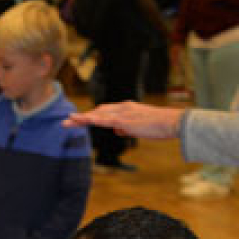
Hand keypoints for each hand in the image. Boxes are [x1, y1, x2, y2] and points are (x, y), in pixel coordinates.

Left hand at [65, 102, 184, 139]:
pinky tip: (82, 120)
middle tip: (66, 121)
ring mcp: (123, 113)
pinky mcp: (124, 121)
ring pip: (97, 115)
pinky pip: (104, 120)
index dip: (91, 115)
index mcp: (127, 108)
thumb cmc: (159, 127)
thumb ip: (126, 128)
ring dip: (81, 118)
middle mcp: (123, 108)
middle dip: (82, 117)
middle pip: (97, 111)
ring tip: (67, 122)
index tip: (79, 119)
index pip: (105, 111)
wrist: (171, 123)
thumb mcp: (140, 128)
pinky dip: (92, 120)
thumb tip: (117, 130)